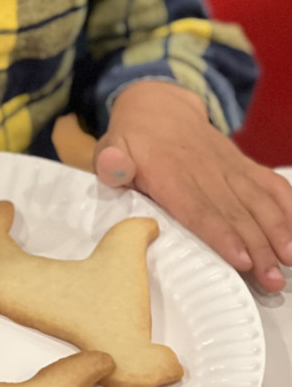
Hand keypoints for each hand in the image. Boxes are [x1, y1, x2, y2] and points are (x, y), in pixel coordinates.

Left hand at [93, 81, 291, 291]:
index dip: (221, 234)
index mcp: (170, 173)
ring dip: (276, 231)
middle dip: (257, 246)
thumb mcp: (112, 145)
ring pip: (257, 200)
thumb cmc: (132, 139)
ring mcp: (228, 167)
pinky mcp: (243, 165)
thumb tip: (112, 166)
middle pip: (234, 212)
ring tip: (289, 260)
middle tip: (272, 280)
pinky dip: (288, 205)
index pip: (198, 207)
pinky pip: (270, 184)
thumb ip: (111, 162)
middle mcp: (205, 170)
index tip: (241, 259)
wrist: (159, 106)